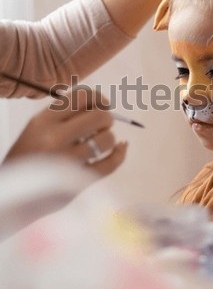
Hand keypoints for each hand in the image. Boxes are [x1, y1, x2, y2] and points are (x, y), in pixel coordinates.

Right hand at [4, 89, 127, 178]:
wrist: (15, 191)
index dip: (98, 98)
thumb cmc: (30, 154)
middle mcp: (55, 138)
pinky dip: (120, 154)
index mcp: (44, 120)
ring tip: (102, 141)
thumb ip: (65, 114)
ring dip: (110, 138)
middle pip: (99, 116)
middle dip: (106, 118)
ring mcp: (67, 161)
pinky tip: (120, 148)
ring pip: (107, 139)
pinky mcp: (77, 181)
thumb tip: (101, 105)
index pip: (82, 97)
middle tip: (103, 125)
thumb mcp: (38, 127)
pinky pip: (110, 164)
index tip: (102, 104)